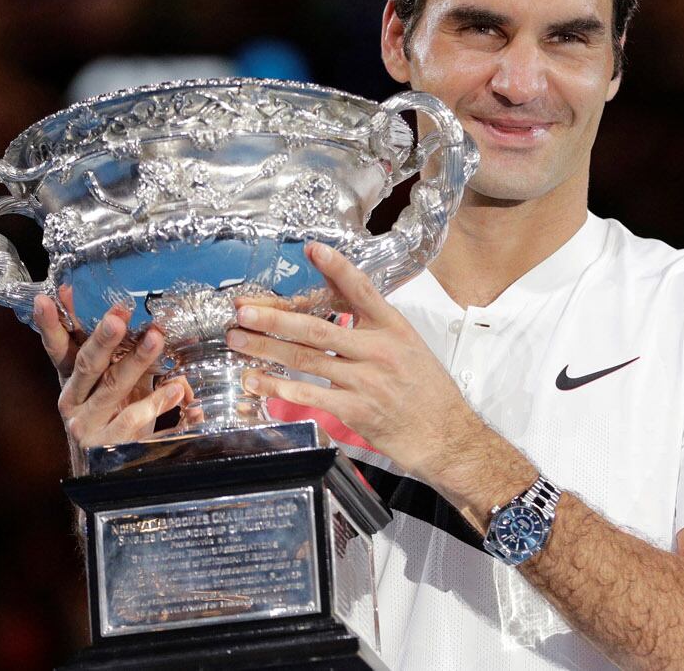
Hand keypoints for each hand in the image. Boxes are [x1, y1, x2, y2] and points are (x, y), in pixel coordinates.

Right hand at [38, 288, 190, 460]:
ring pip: (112, 386)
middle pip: (86, 364)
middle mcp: (73, 400)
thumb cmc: (116, 411)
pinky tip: (175, 388)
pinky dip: (156, 401)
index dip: (52, 324)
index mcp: (70, 380)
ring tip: (156, 338)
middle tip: (118, 316)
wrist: (113, 466)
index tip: (51, 297)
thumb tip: (131, 313)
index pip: (58, 348)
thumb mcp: (114, 379)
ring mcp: (87, 424)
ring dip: (136, 360)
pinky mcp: (108, 444)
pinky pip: (133, 418)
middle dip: (103, 338)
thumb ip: (120, 351)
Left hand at [226, 243, 488, 481]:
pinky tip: (256, 381)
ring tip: (237, 340)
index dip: (336, 268)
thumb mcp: (408, 346)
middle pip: (316, 328)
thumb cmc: (426, 391)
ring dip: (265, 349)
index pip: (361, 290)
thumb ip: (373, 328)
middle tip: (243, 309)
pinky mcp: (355, 410)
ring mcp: (365, 381)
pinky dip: (277, 387)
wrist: (445, 434)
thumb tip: (335, 309)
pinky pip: (308, 394)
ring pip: (304, 360)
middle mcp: (378, 349)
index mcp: (393, 327)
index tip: (311, 249)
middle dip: (274, 317)